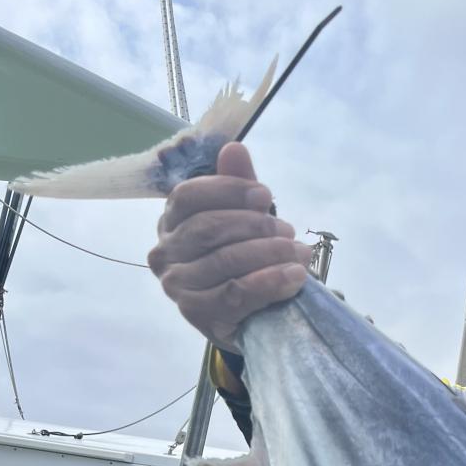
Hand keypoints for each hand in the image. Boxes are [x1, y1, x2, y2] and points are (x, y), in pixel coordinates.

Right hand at [147, 142, 312, 349]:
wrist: (249, 316)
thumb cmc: (243, 261)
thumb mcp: (243, 219)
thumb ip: (237, 185)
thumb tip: (234, 148)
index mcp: (170, 222)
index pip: (188, 196)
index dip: (229, 190)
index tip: (266, 196)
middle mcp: (164, 254)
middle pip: (209, 228)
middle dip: (256, 226)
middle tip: (289, 232)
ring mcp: (177, 288)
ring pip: (224, 261)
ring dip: (270, 254)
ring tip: (301, 255)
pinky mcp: (198, 316)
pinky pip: (235, 294)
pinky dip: (269, 283)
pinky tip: (294, 277)